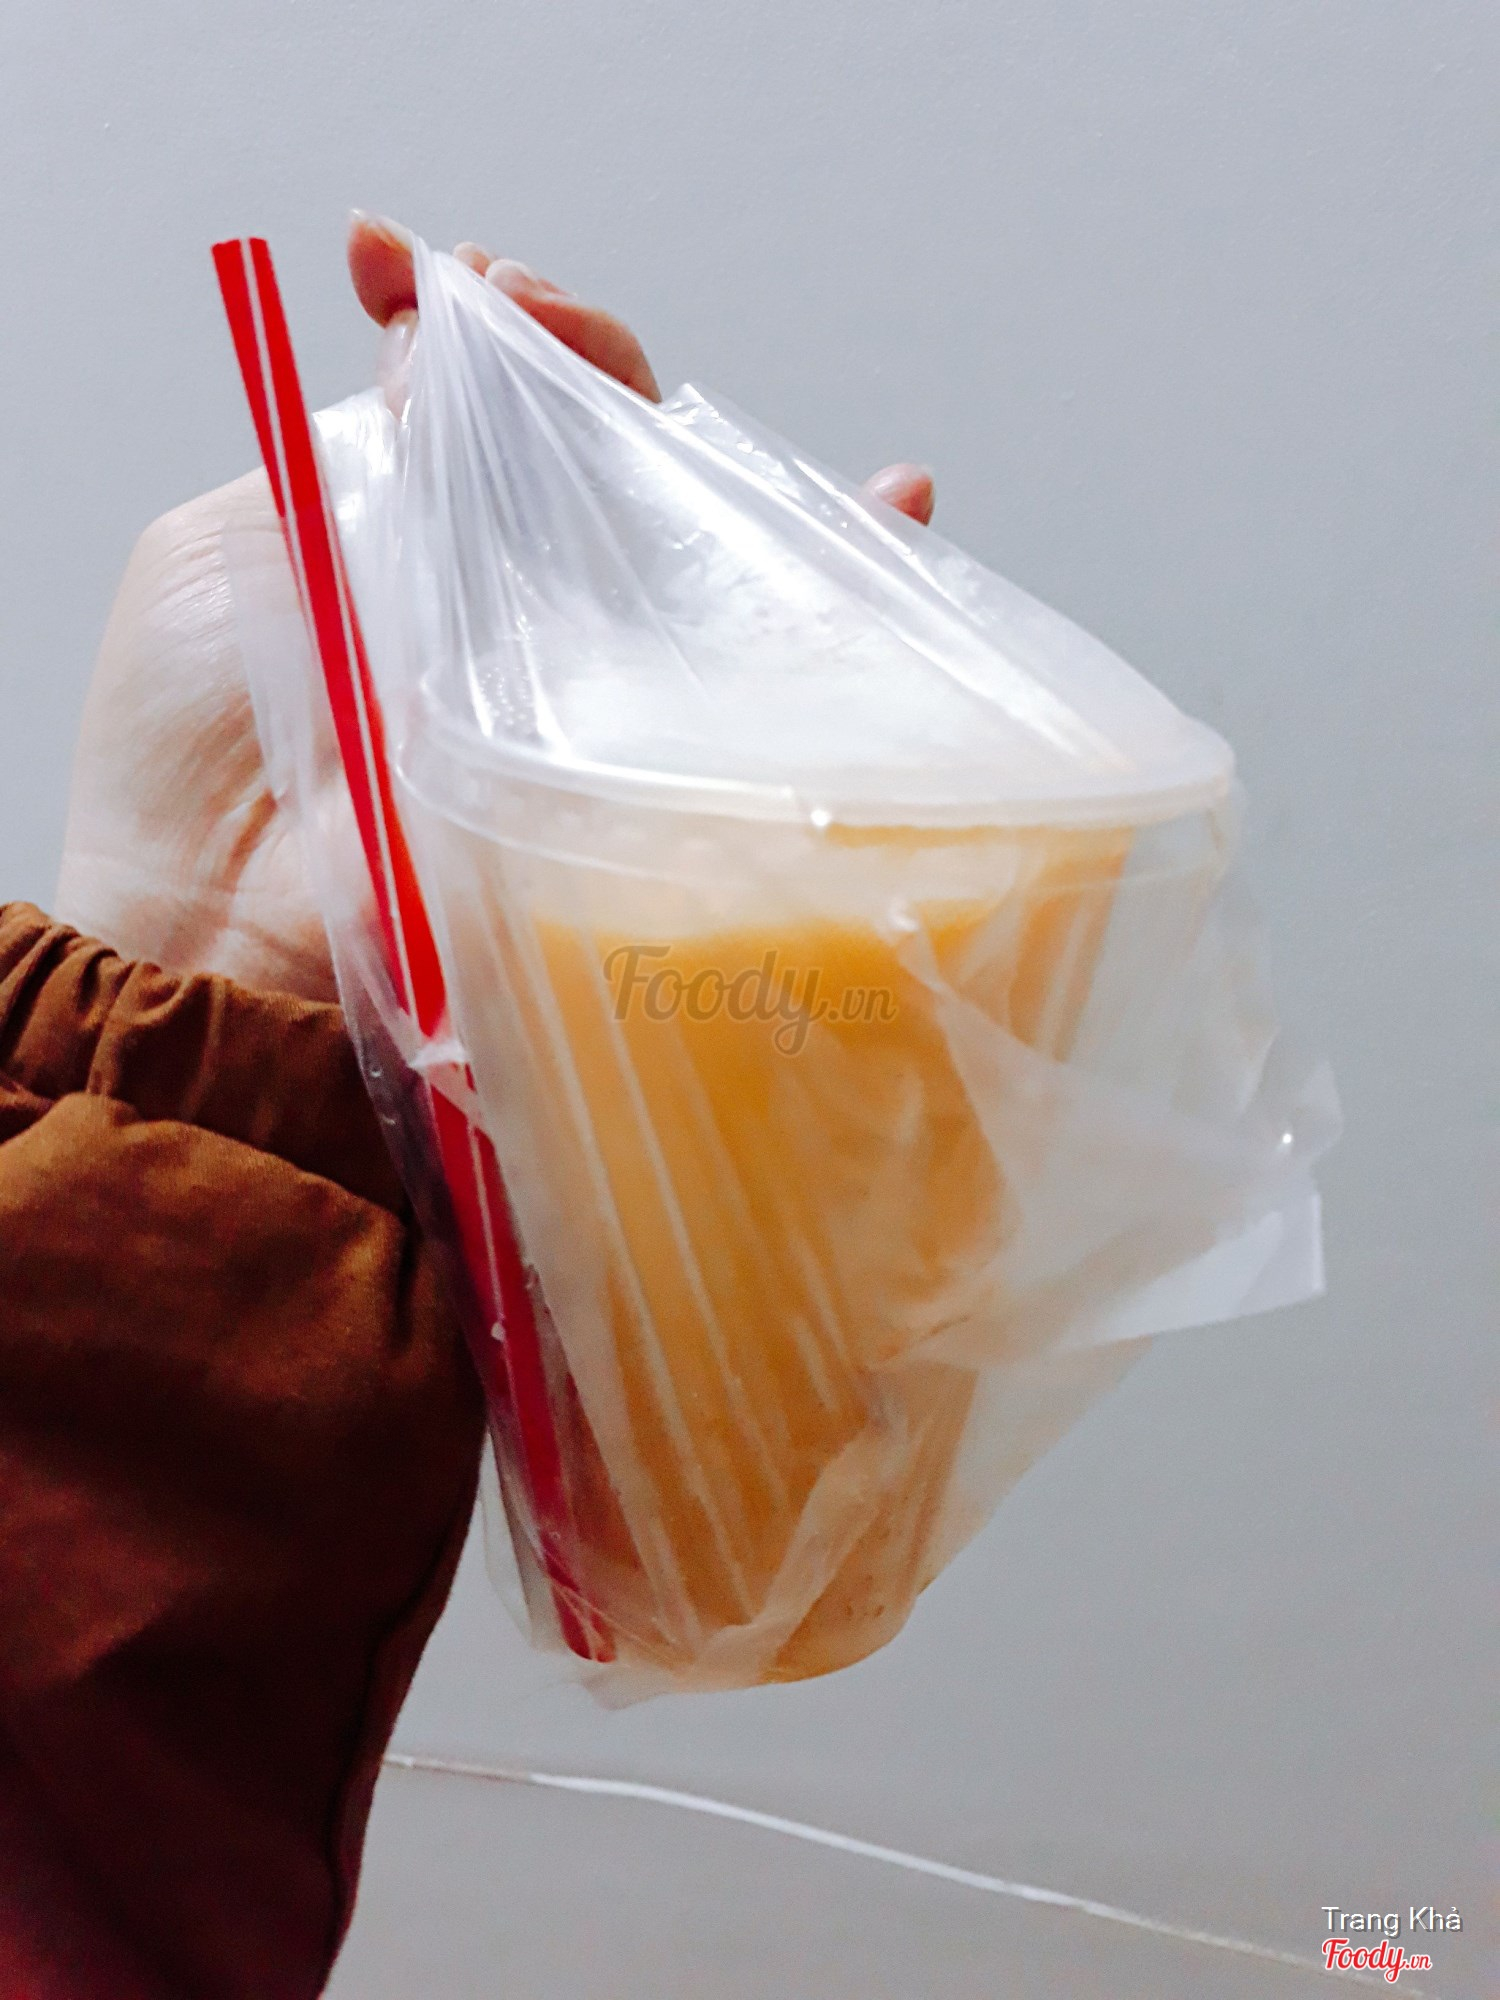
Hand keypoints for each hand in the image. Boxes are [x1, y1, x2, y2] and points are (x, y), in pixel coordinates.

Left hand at [55, 217, 936, 998]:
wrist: (219, 920)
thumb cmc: (190, 742)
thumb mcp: (231, 545)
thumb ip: (346, 450)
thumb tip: (433, 342)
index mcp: (399, 535)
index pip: (476, 404)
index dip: (475, 323)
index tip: (414, 265)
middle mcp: (500, 594)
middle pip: (588, 453)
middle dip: (579, 354)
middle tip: (532, 313)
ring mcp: (578, 670)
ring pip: (680, 535)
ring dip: (714, 444)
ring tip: (658, 381)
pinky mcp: (632, 748)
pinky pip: (747, 655)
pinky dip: (841, 569)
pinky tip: (892, 500)